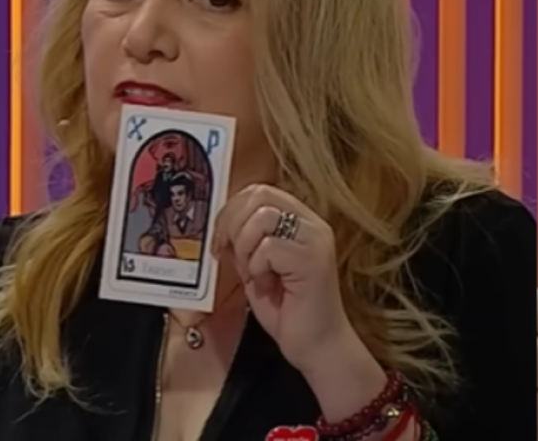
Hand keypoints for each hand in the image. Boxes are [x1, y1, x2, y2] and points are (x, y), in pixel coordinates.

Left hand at [213, 184, 349, 373]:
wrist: (317, 346)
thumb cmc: (290, 312)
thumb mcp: (257, 269)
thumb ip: (243, 245)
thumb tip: (220, 227)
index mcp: (301, 222)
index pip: (260, 191)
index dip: (231, 211)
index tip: (220, 241)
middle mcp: (312, 224)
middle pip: (260, 195)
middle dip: (233, 225)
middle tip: (230, 255)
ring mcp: (316, 239)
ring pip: (263, 217)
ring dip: (246, 247)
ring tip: (256, 274)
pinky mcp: (314, 259)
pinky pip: (269, 247)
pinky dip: (258, 267)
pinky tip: (268, 285)